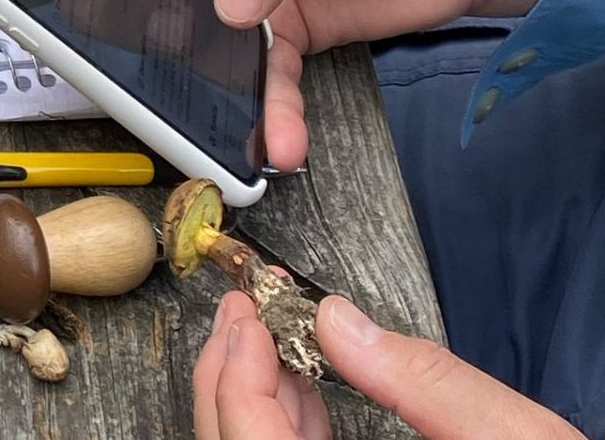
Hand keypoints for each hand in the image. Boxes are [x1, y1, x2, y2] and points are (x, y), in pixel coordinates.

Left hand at [194, 291, 578, 439]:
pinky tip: (299, 385)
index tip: (246, 316)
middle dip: (230, 376)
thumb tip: (340, 320)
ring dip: (254, 395)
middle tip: (241, 312)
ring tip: (263, 332)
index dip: (235, 375)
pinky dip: (287, 424)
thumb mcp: (509, 437)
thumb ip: (426, 380)